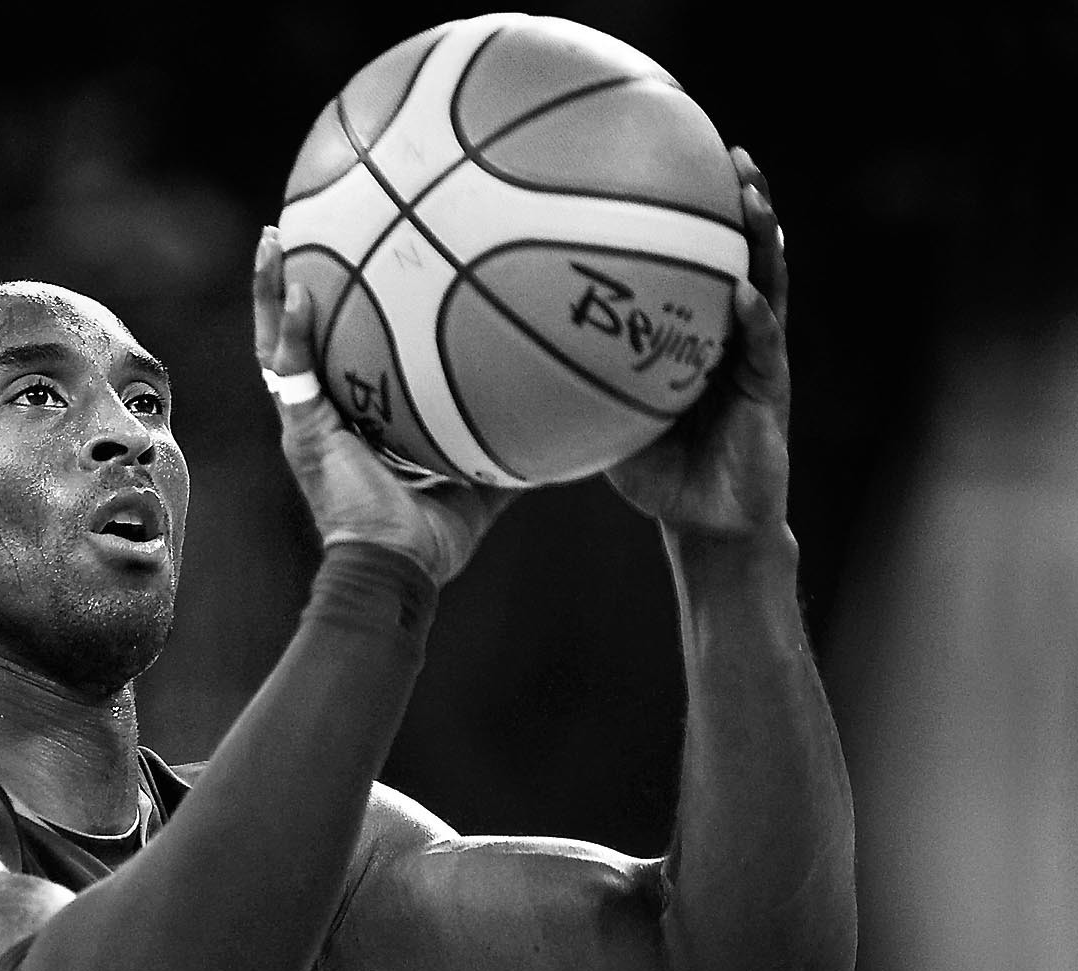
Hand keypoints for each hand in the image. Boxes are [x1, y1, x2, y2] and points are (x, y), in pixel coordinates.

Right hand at [253, 226, 515, 585]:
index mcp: (347, 423)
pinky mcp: (302, 433)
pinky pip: (291, 371)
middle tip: (293, 231)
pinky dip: (291, 330)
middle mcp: (319, 416)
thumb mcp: (476, 483)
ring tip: (272, 237)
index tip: (341, 263)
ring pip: (275, 345)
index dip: (329, 314)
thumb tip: (557, 428)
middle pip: (292, 337)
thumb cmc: (428, 542)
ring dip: (269, 291)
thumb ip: (503, 450)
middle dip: (285, 284)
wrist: (394, 571)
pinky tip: (297, 289)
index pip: (331, 357)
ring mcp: (305, 423)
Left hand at [604, 147, 791, 539]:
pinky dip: (756, 318)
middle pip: (740, 253)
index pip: (697, 260)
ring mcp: (757, 358)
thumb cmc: (654, 472)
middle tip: (727, 150)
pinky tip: (745, 293)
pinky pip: (764, 347)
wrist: (706, 523)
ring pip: (768, 283)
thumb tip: (494, 356)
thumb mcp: (600, 419)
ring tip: (752, 196)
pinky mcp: (772, 391)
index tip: (674, 157)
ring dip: (762, 239)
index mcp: (695, 331)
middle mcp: (731, 332)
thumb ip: (569, 384)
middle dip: (740, 200)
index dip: (693, 212)